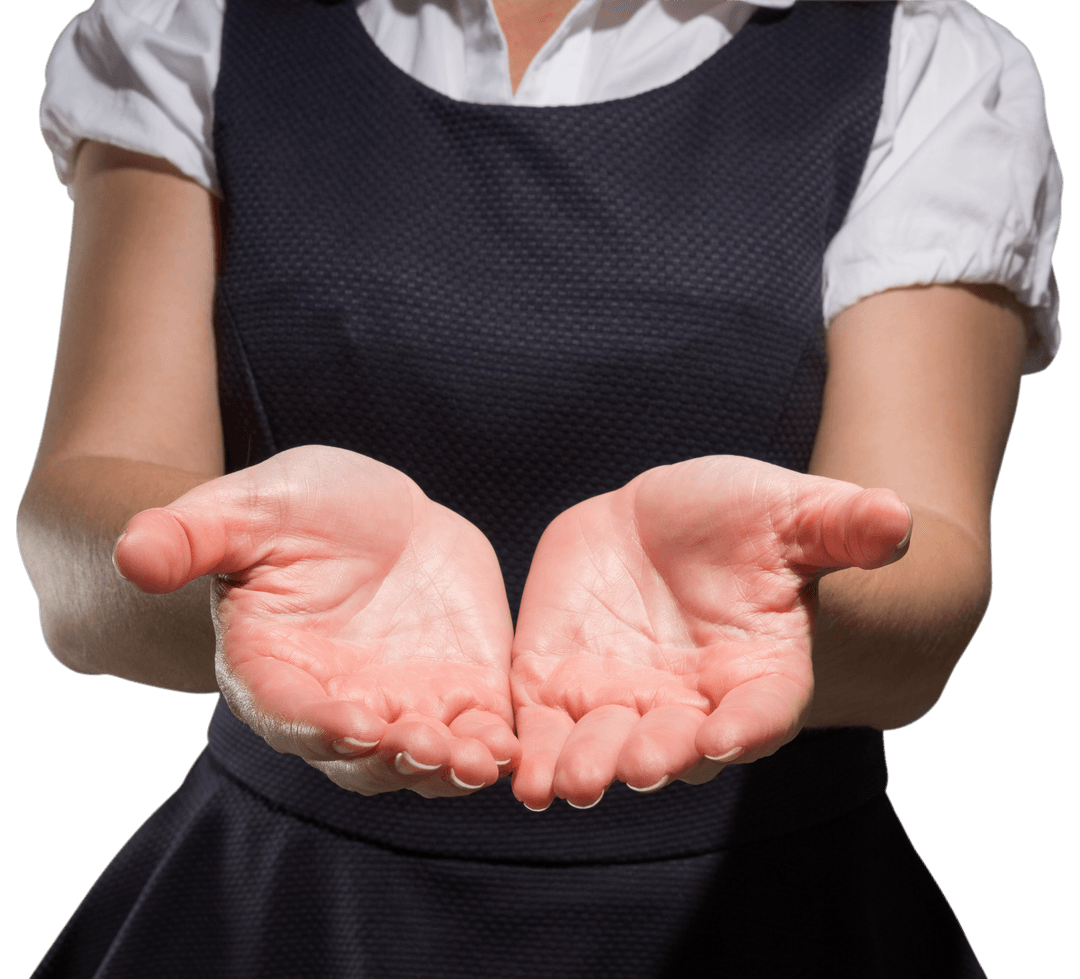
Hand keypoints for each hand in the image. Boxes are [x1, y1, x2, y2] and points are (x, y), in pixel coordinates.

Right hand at [113, 445, 518, 796]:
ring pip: (423, 759)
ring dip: (452, 767)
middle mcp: (336, 705)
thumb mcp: (247, 507)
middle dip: (395, 759)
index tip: (353, 720)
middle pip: (361, 756)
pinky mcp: (459, 694)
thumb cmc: (296, 512)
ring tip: (485, 757)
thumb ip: (190, 534)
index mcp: (272, 670)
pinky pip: (478, 732)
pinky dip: (498, 744)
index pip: (287, 712)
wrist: (374, 515)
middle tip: (431, 747)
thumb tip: (130, 555)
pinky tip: (523, 743)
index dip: (317, 723)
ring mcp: (402, 706)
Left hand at [509, 456, 910, 809]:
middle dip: (658, 756)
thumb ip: (841, 526)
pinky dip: (531, 753)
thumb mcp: (793, 513)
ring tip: (566, 784)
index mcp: (759, 672)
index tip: (730, 735)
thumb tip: (897, 519)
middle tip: (639, 767)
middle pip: (677, 745)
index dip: (749, 724)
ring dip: (586, 768)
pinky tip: (514, 774)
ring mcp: (623, 701)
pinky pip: (544, 727)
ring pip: (604, 747)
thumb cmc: (745, 522)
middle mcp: (692, 705)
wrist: (667, 522)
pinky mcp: (560, 685)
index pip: (762, 710)